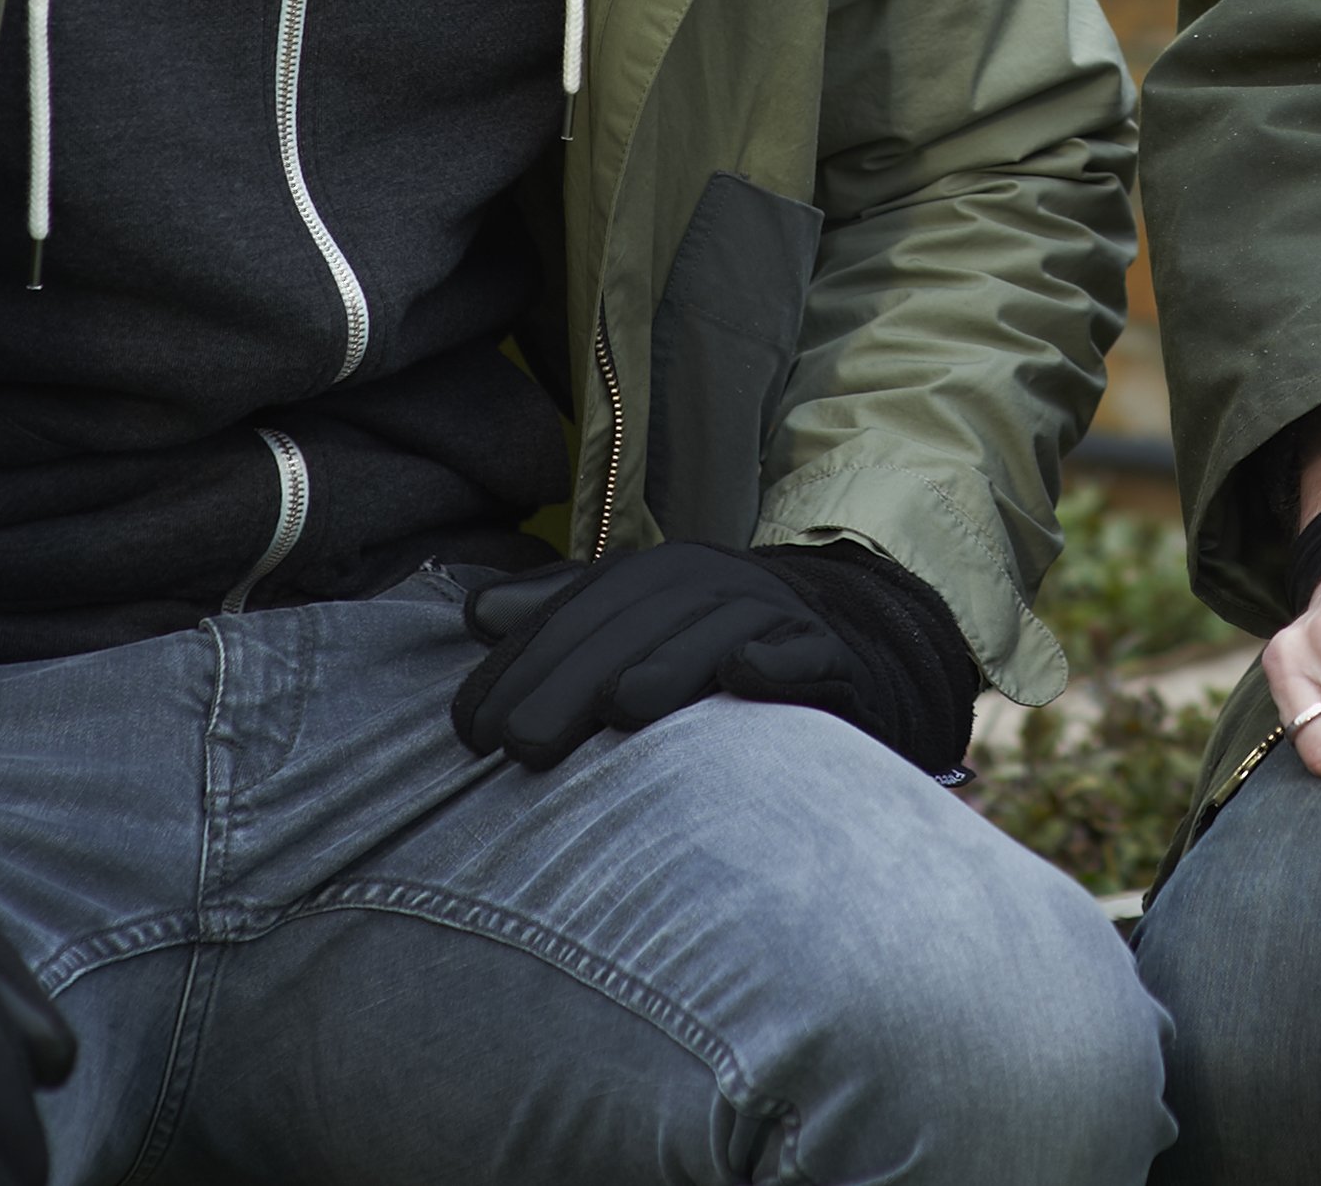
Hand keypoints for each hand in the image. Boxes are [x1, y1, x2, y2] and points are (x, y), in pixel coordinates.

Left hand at [454, 539, 978, 769]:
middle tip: (521, 746)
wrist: (847, 646)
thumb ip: (560, 618)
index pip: (580, 612)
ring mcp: (778, 616)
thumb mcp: (635, 627)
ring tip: (623, 707)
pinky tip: (746, 677)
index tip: (473, 731)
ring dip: (671, 664)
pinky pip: (808, 654)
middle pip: (638, 622)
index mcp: (661, 574)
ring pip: (718, 631)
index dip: (523, 665)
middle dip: (574, 679)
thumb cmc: (712, 650)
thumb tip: (475, 613)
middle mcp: (717, 584)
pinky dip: (780, 661)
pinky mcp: (832, 656)